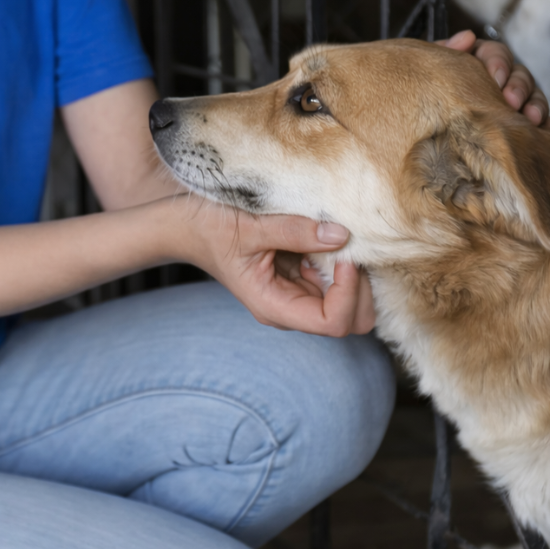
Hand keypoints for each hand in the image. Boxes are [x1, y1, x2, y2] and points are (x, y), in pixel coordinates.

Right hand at [172, 199, 375, 336]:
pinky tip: (330, 238)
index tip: (345, 256)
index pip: (332, 323)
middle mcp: (290, 308)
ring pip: (351, 302)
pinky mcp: (301, 277)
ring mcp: (298, 294)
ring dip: (356, 274)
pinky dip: (344, 261)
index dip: (349, 293)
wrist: (187, 226)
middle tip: (351, 250)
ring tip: (341, 241)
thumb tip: (341, 235)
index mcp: (274, 306)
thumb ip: (295, 231)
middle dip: (362, 290)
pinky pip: (337, 279)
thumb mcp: (250, 226)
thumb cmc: (211, 228)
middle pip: (352, 321)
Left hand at [440, 30, 549, 129]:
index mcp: (481, 59)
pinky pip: (541, 121)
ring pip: (533, 97)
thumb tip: (467, 37)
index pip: (497, 53)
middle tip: (511, 102)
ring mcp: (516, 98)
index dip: (499, 64)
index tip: (496, 78)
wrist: (423, 117)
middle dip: (519, 88)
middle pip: (520, 75)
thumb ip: (446, 50)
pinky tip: (548, 131)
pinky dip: (547, 125)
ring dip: (536, 106)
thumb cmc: (429, 86)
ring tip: (532, 120)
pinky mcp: (523, 120)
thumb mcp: (432, 65)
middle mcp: (503, 77)